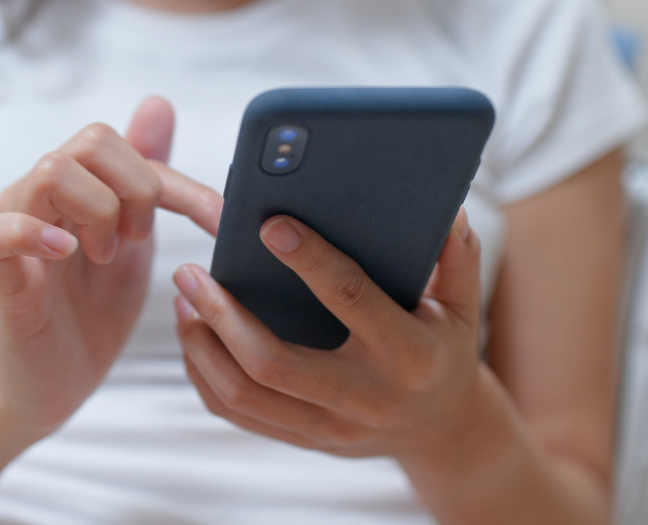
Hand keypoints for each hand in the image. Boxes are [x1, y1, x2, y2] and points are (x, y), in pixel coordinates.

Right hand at [0, 97, 222, 437]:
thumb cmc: (95, 310)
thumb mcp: (136, 239)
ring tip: (105, 256)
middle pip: (92, 141)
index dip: (182, 185)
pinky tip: (65, 254)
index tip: (219, 223)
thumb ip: (148, 177)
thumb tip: (158, 103)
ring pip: (52, 171)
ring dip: (99, 213)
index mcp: (80, 187)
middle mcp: (43, 195)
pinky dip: (30, 233)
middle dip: (137, 190)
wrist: (58, 380)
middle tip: (139, 240)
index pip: (130, 148)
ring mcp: (15, 229)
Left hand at [173, 209, 481, 458]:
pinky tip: (196, 338)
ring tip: (183, 301)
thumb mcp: (463, 305)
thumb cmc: (446, 351)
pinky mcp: (305, 440)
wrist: (441, 428)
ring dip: (202, 347)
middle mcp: (365, 398)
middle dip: (222, 314)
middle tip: (189, 272)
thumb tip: (441, 208)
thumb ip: (456, 257)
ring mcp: (330, 427)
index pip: (350, 300)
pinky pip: (240, 415)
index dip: (309, 260)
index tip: (268, 224)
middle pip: (273, 362)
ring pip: (244, 395)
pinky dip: (206, 377)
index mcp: (409, 355)